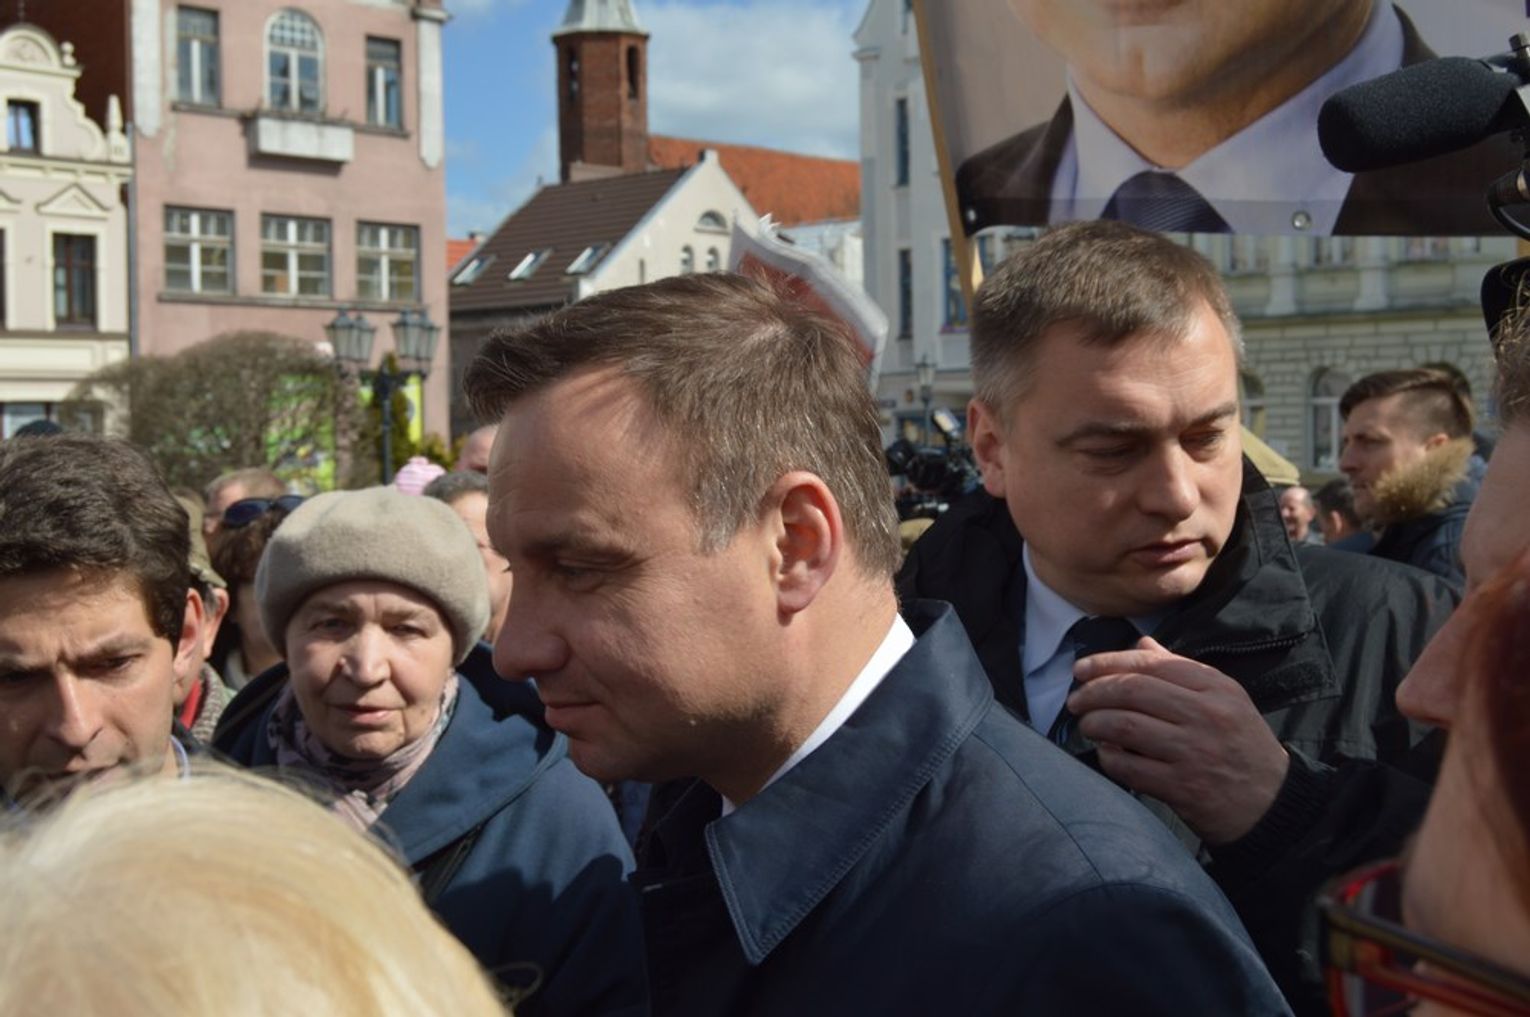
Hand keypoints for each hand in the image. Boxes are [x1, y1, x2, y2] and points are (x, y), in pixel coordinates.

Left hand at [1068, 636, 1288, 845]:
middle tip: (1075, 701)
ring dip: (1095, 723)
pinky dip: (1109, 758)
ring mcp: (1193, 752)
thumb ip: (1179, 670)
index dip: (1107, 663)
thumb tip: (1140, 645)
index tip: (1080, 670)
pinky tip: (1106, 753)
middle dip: (1093, 692)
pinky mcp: (1183, 787)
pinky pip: (1129, 767)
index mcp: (1215, 687)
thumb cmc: (1241, 746)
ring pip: (1125, 726)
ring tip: (1087, 725)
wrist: (1272, 803)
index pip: (1150, 664)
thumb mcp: (1224, 699)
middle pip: (1132, 691)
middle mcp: (1205, 715)